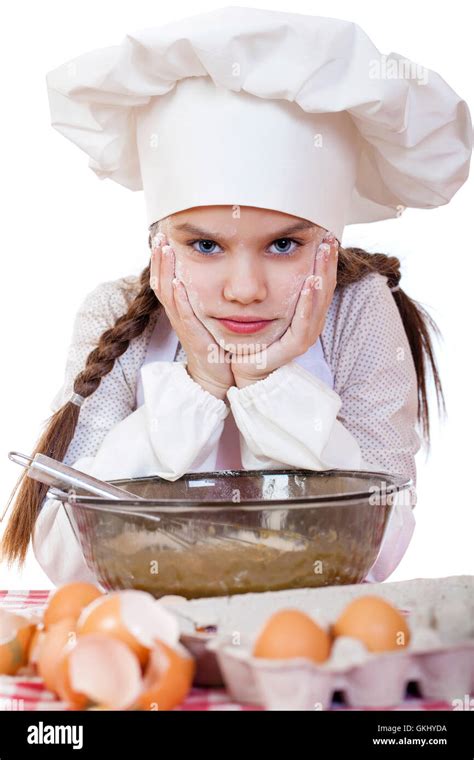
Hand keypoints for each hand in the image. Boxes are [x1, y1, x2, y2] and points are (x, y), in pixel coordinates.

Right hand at [150, 233, 234, 400]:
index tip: (162, 237)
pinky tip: (177, 283)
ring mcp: (184, 327)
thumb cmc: (215, 346)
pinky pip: (183, 316)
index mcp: (181, 309)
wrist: (218, 377)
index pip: (166, 279)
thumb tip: (214, 272)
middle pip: (161, 282)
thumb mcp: (209, 317)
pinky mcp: (193, 338)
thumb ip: (206, 297)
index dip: (161, 259)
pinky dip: (178, 299)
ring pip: (168, 295)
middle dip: (159, 258)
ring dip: (165, 270)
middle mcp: (178, 315)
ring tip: (164, 249)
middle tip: (158, 235)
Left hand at [231, 231, 338, 387]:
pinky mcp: (295, 347)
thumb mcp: (261, 302)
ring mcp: (304, 334)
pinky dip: (308, 302)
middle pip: (325, 287)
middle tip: (330, 237)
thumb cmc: (250, 334)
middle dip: (328, 261)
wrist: (241, 366)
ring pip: (320, 301)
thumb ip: (269, 280)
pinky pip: (305, 322)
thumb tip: (267, 248)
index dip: (324, 258)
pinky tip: (310, 282)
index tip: (325, 233)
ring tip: (325, 252)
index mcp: (304, 310)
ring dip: (323, 274)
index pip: (320, 280)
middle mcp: (309, 321)